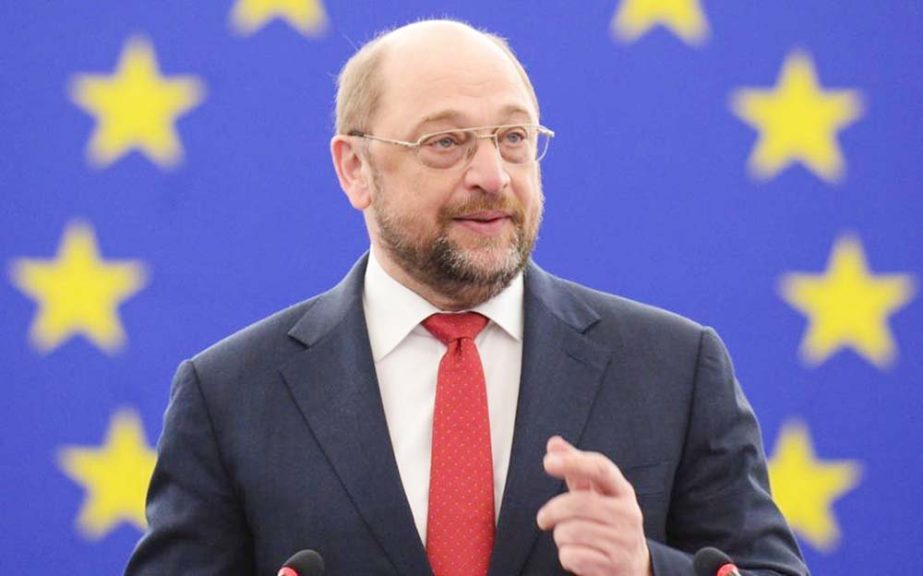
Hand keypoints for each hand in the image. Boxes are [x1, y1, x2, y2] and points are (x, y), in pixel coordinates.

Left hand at [536, 436, 651, 575]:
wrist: (632, 565)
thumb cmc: (607, 521)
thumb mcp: (596, 493)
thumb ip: (575, 468)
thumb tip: (554, 443)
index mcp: (623, 491)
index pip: (600, 469)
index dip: (573, 462)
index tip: (547, 462)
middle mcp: (628, 514)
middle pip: (577, 503)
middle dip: (552, 511)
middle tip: (543, 519)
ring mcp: (622, 541)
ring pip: (569, 532)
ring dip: (560, 536)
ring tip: (572, 538)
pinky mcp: (612, 565)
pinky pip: (571, 555)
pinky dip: (567, 556)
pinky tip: (579, 555)